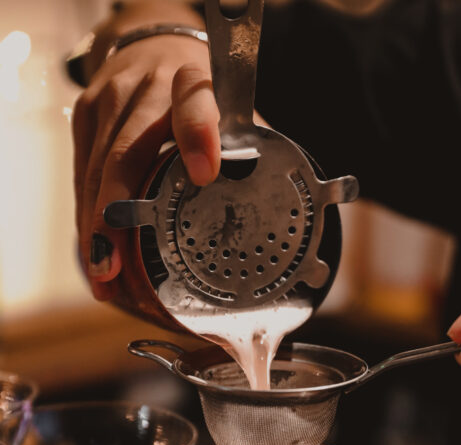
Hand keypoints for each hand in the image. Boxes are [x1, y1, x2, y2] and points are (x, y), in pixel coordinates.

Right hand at [72, 4, 219, 298]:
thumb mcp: (229, 113)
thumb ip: (246, 155)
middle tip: (114, 266)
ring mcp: (109, 102)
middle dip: (115, 217)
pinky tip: (95, 255)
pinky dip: (88, 218)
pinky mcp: (85, 117)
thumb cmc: (200, 95)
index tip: (205, 174)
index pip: (196, 103)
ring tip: (103, 278)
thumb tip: (275, 222)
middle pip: (125, 156)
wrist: (152, 47)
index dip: (199, 135)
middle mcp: (146, 90)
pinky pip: (82, 174)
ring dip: (95, 231)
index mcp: (193, 84)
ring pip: (95, 172)